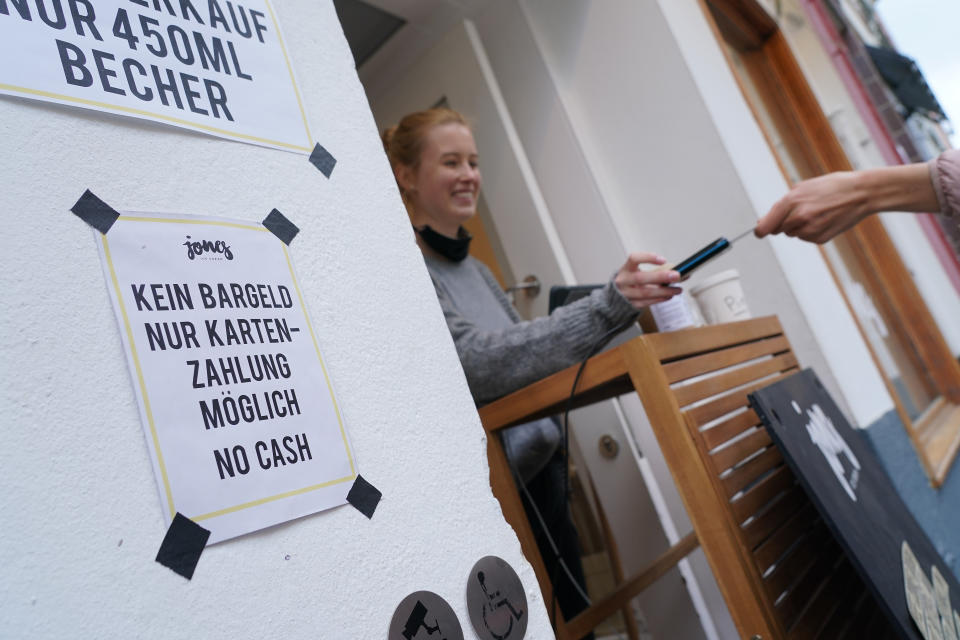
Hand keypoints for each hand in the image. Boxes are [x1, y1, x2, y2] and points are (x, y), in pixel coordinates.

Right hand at [614, 253, 681, 308]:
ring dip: (664, 291)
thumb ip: (658, 271)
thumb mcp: (639, 272)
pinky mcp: (632, 304)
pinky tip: (669, 295)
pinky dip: (660, 299)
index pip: (634, 259)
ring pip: (646, 292)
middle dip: (660, 276)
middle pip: (640, 278)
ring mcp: (626, 294)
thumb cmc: (633, 282)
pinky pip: (647, 302)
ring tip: (678, 289)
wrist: (618, 298)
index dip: (648, 258)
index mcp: (626, 269)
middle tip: (676, 275)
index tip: (663, 260)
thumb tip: (682, 272)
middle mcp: (623, 281)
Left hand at [755, 171, 870, 243]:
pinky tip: (825, 219)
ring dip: (799, 226)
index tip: (759, 232)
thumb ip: (782, 205)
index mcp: (790, 202)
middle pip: (778, 230)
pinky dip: (812, 231)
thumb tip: (763, 222)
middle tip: (802, 210)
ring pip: (793, 234)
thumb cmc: (831, 187)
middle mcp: (798, 218)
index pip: (765, 226)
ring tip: (817, 211)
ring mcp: (810, 230)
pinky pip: (807, 238)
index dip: (760, 230)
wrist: (861, 193)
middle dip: (784, 223)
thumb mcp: (803, 188)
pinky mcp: (821, 239)